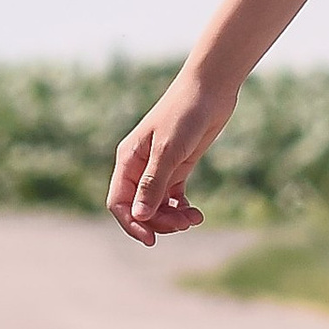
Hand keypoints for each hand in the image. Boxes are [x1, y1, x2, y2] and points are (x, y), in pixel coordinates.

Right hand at [107, 68, 236, 244]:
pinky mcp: (179, 165)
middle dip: (159, 221)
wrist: (210, 88)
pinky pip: (173, 196)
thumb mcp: (168, 151)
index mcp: (128, 160)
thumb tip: (139, 216)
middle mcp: (140, 166)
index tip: (151, 240)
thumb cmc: (185, 114)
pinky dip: (181, 207)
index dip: (131, 224)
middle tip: (184, 224)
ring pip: (158, 204)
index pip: (118, 202)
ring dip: (173, 217)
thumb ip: (153, 184)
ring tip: (194, 218)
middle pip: (139, 208)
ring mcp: (159, 167)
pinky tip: (194, 212)